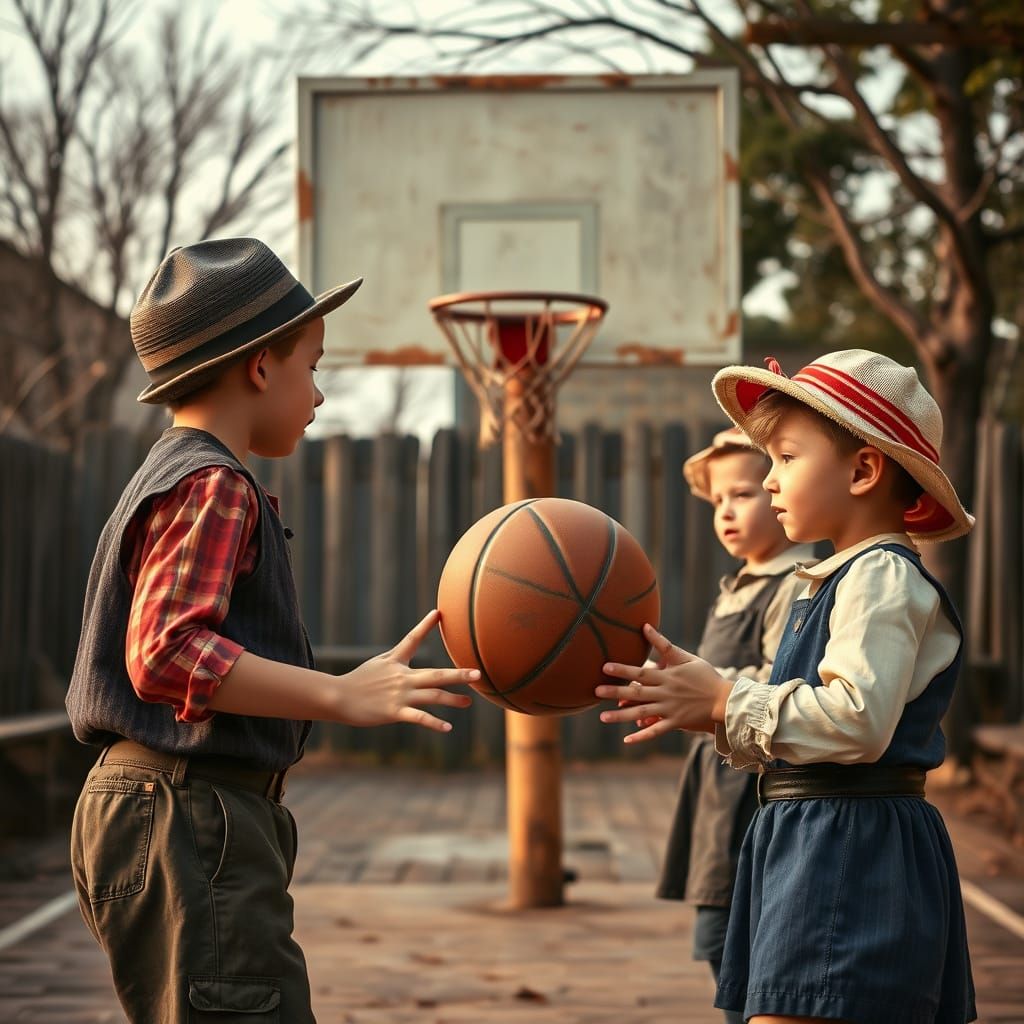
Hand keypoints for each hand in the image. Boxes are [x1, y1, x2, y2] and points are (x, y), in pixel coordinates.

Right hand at [341, 610, 475, 731]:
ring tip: (468, 702)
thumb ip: (399, 655)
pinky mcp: (393, 712)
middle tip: (478, 674)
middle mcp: (402, 677)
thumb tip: (411, 644)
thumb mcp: (380, 662)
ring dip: (452, 700)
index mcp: (397, 661)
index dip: (425, 625)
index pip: (413, 639)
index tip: (439, 612)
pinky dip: (434, 723)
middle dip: (459, 675)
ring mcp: (399, 695)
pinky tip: (448, 727)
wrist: (338, 697)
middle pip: (436, 674)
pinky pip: (418, 718)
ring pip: (432, 697)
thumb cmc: (359, 680)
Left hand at [594, 623, 731, 743]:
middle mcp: (666, 693)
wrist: (725, 700)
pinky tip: (626, 740)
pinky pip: (656, 731)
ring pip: (642, 713)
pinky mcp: (676, 723)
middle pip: (637, 693)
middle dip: (615, 691)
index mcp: (668, 676)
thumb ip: (664, 645)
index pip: (641, 672)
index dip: (623, 669)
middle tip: (595, 691)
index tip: (605, 667)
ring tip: (602, 717)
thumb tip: (645, 626)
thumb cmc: (705, 676)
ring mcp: (670, 710)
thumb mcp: (686, 657)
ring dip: (621, 716)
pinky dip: (641, 736)